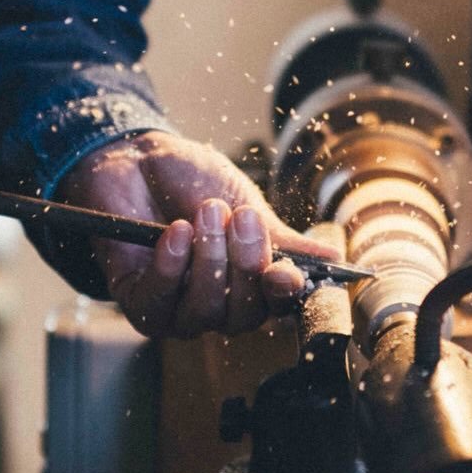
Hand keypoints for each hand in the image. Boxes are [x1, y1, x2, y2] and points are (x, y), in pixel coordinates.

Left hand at [60, 130, 335, 337]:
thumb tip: (333, 258)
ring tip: (205, 212)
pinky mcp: (137, 300)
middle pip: (241, 315)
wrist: (138, 157)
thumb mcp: (244, 204)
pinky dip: (171, 267)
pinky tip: (175, 233)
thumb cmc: (192, 182)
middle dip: (244, 265)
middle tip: (240, 217)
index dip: (282, 294)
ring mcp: (175, 308)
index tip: (285, 272)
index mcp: (248, 284)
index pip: (274, 306)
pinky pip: (158, 303)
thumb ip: (281, 239)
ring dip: (208, 259)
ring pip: (202, 311)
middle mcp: (214, 305)